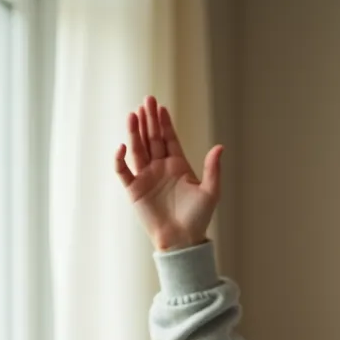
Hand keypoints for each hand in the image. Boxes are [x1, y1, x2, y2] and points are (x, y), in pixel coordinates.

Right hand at [115, 96, 224, 250]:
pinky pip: (123, 171)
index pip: (169, 139)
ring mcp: (146, 177)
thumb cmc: (198, 217)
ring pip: (138, 149)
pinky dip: (120, 159)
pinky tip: (122, 146)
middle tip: (146, 100)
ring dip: (135, 132)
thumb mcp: (211, 191)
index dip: (164, 123)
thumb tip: (220, 146)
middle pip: (152, 139)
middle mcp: (161, 167)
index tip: (161, 107)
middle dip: (149, 120)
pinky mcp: (134, 189)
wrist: (182, 239)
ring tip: (133, 114)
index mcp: (178, 165)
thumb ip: (213, 168)